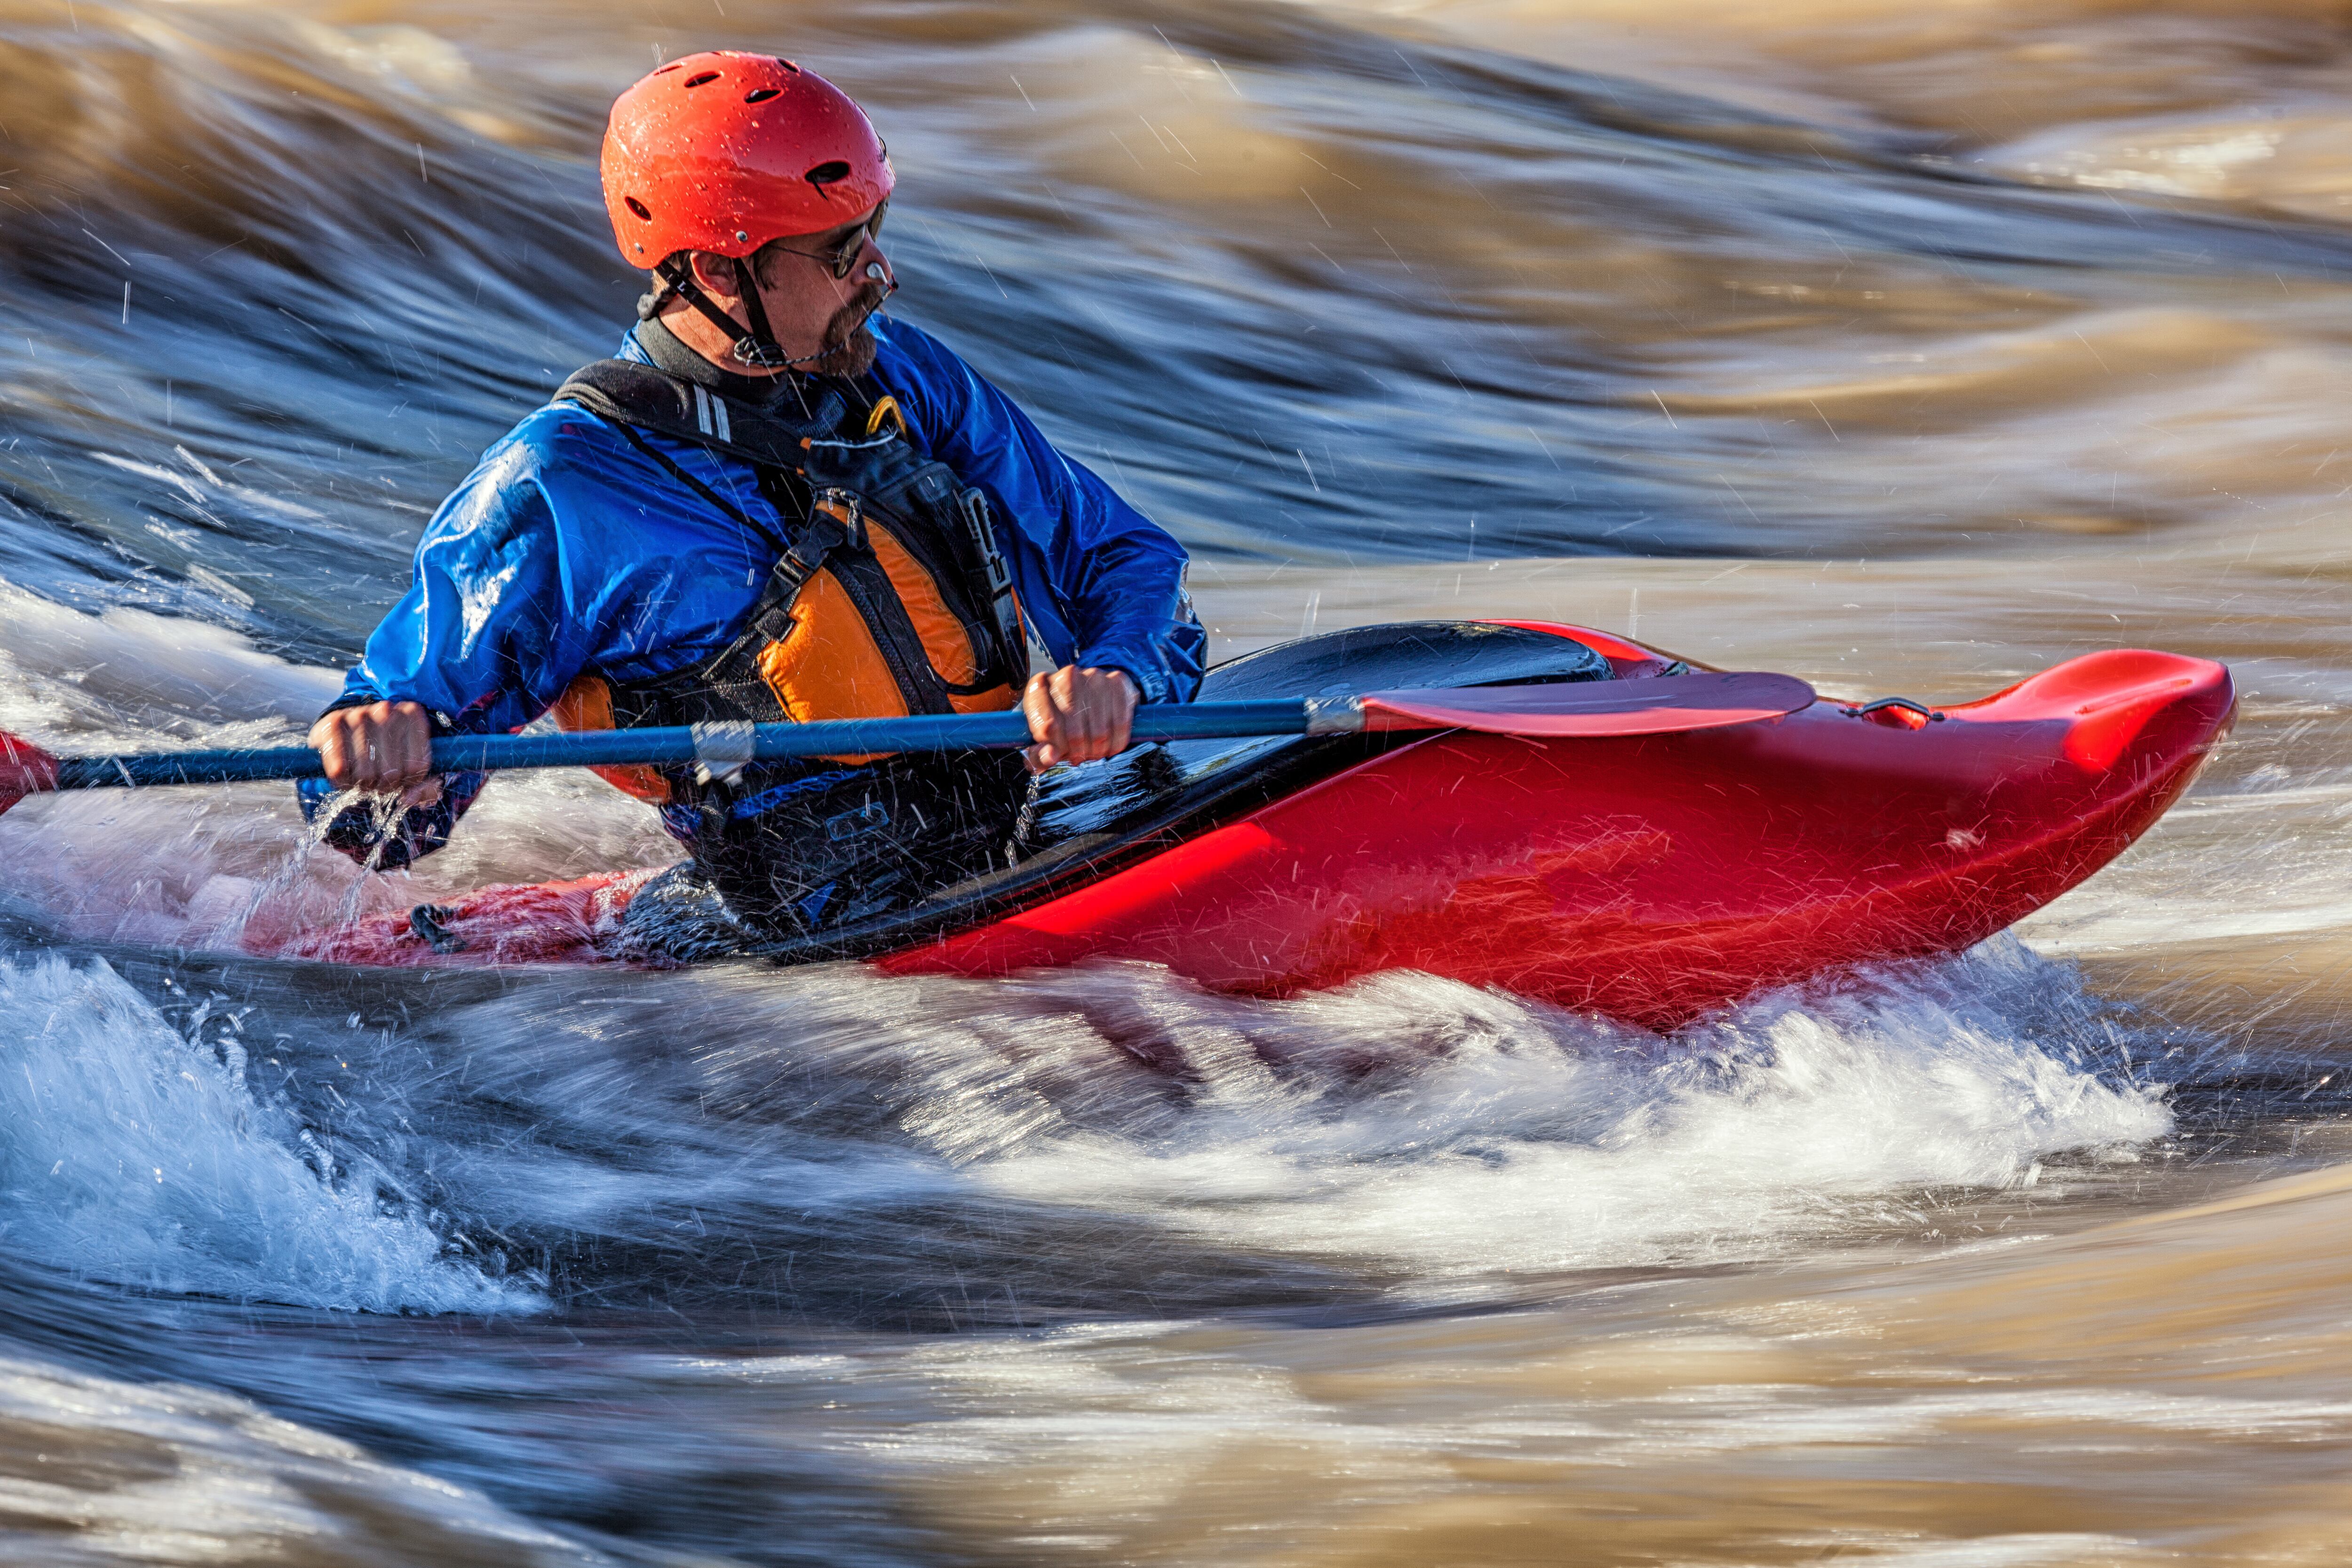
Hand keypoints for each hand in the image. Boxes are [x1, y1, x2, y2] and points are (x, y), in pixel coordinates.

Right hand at [308, 700, 442, 806]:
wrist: (344, 726)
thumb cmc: (384, 747)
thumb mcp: (410, 760)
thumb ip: (424, 785)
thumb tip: (409, 798)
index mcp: (412, 714)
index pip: (418, 766)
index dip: (408, 781)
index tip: (402, 778)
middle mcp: (386, 710)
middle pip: (392, 772)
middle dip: (384, 785)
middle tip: (378, 780)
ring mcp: (358, 714)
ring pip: (366, 773)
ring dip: (363, 784)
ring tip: (362, 777)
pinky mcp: (333, 722)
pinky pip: (339, 769)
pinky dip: (343, 781)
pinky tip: (345, 775)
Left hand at [1022, 666, 1137, 772]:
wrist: (1090, 692)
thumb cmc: (1060, 717)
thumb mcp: (1043, 734)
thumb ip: (1039, 752)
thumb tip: (1051, 757)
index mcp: (1039, 685)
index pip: (1046, 724)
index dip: (1055, 746)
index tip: (1057, 754)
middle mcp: (1067, 675)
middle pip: (1074, 730)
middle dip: (1077, 751)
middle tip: (1077, 757)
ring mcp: (1094, 676)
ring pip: (1099, 730)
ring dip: (1097, 750)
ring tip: (1092, 753)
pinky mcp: (1117, 682)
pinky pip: (1121, 723)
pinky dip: (1116, 743)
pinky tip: (1109, 747)